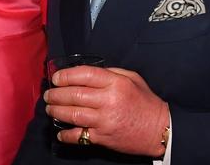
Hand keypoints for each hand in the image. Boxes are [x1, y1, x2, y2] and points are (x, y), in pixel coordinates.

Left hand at [45, 66, 168, 156]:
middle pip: (74, 95)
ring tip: (50, 109)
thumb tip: (85, 72)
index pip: (84, 75)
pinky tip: (60, 132)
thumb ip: (109, 72)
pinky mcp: (104, 138)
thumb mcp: (131, 78)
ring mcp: (105, 121)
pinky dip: (67, 135)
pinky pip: (79, 136)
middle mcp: (108, 101)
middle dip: (56, 94)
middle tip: (49, 95)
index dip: (65, 75)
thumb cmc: (145, 102)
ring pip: (73, 114)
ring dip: (57, 111)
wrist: (161, 130)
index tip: (56, 78)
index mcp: (115, 83)